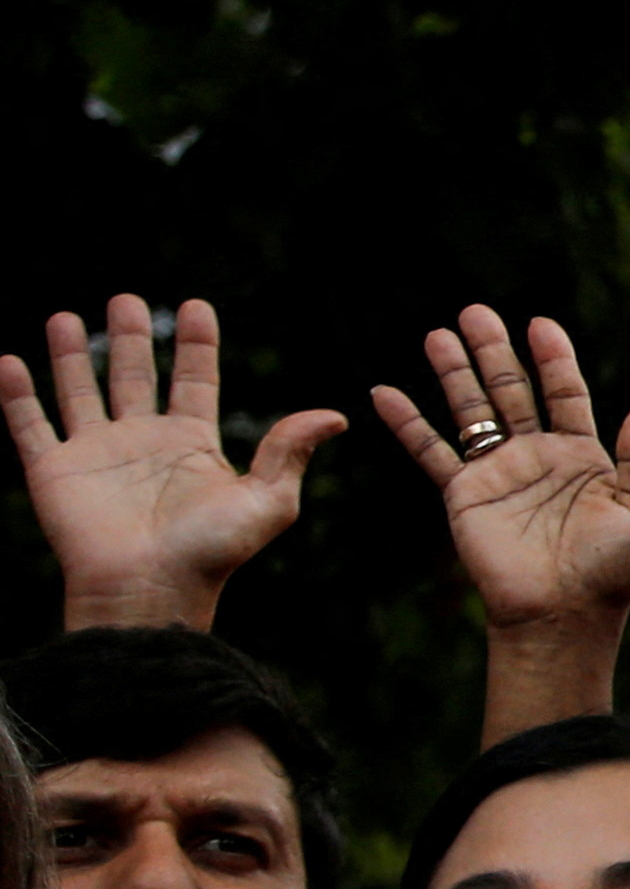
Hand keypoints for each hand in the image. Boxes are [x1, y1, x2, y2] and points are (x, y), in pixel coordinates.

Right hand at [3, 296, 345, 631]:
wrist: (150, 590)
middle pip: (134, 375)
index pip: (194, 379)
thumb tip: (337, 415)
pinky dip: (17, 394)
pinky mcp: (54, 471)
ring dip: (70, 354)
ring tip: (67, 315)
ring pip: (79, 390)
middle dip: (130, 337)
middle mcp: (142, 441)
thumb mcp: (267, 500)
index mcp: (192, 443)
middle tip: (127, 299)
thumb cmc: (211, 552)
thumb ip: (291, 452)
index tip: (197, 305)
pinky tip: (10, 360)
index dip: (196, 344)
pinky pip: (30, 425)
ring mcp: (96, 454)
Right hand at [371, 310, 629, 636]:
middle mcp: (538, 457)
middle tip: (475, 312)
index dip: (554, 358)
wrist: (562, 615)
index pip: (566, 393)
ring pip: (472, 411)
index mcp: (583, 456)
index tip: (539, 322)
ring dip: (454, 373)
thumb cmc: (610, 569)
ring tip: (437, 334)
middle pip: (512, 390)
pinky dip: (408, 423)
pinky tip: (384, 392)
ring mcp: (498, 473)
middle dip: (494, 351)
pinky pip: (432, 451)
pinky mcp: (464, 494)